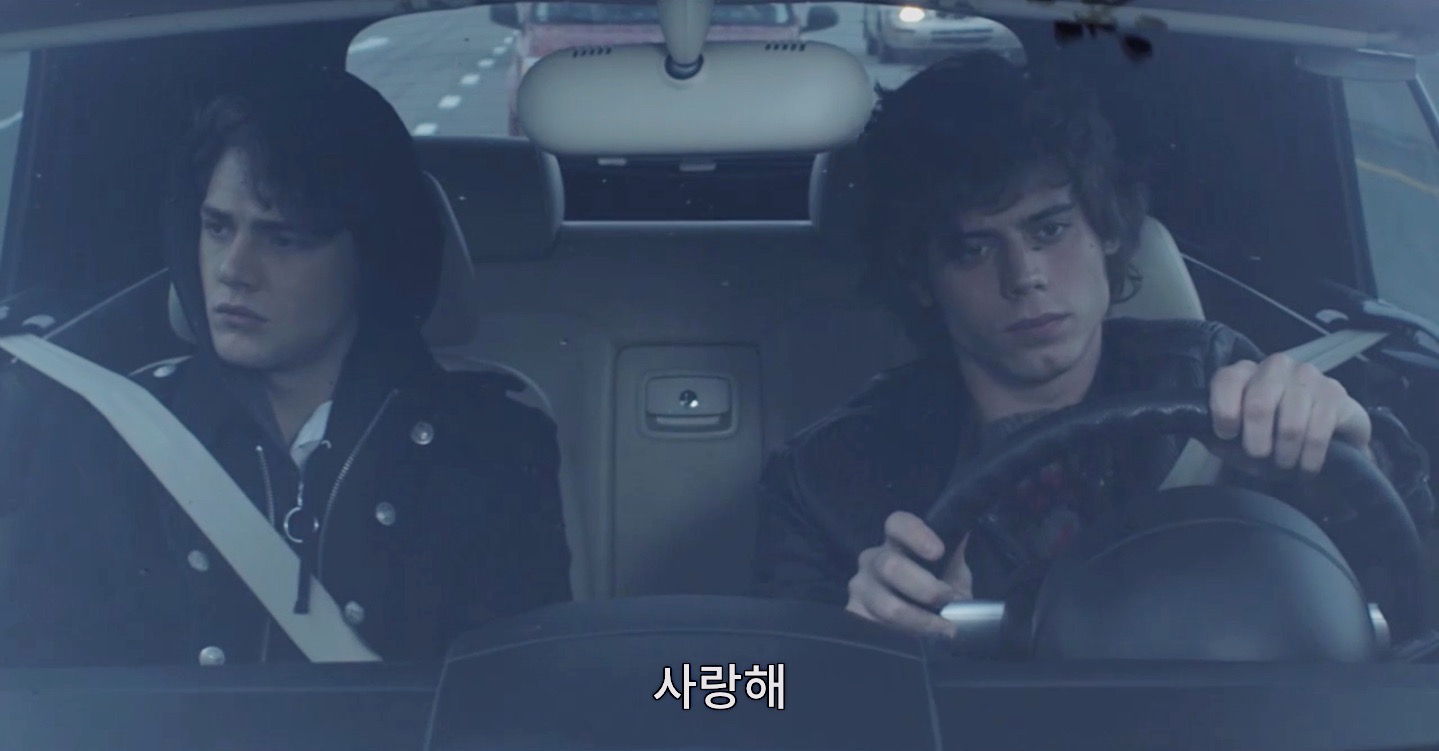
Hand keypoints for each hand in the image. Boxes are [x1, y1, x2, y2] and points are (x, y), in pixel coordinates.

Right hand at [845, 510, 971, 637]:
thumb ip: (955, 558)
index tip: (938, 552)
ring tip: (943, 628)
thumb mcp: (953, 575)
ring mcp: (860, 587)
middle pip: (890, 565)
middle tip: (947, 600)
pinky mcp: (854, 615)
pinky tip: (918, 639)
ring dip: (922, 620)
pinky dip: (905, 636)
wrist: (923, 629)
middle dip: (926, 588)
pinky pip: (877, 628)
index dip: (916, 535)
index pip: (897, 523)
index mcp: (897, 542)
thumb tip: (962, 532)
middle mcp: (873, 560)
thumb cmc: (938, 592)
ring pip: (888, 605)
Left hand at [1208, 353, 1372, 475]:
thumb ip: (1219, 437)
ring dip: (1285, 456)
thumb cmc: (1270, 439)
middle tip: (1261, 457)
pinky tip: (1306, 468)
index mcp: (1244, 372)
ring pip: (1290, 426)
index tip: (1228, 435)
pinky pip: (1318, 434)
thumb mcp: (1237, 441)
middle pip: (1259, 406)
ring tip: (1285, 464)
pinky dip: (1309, 460)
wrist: (1325, 439)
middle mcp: (1275, 366)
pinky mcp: (1334, 392)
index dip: (1224, 412)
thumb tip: (1210, 436)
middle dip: (1257, 444)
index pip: (1227, 381)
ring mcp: (1307, 376)